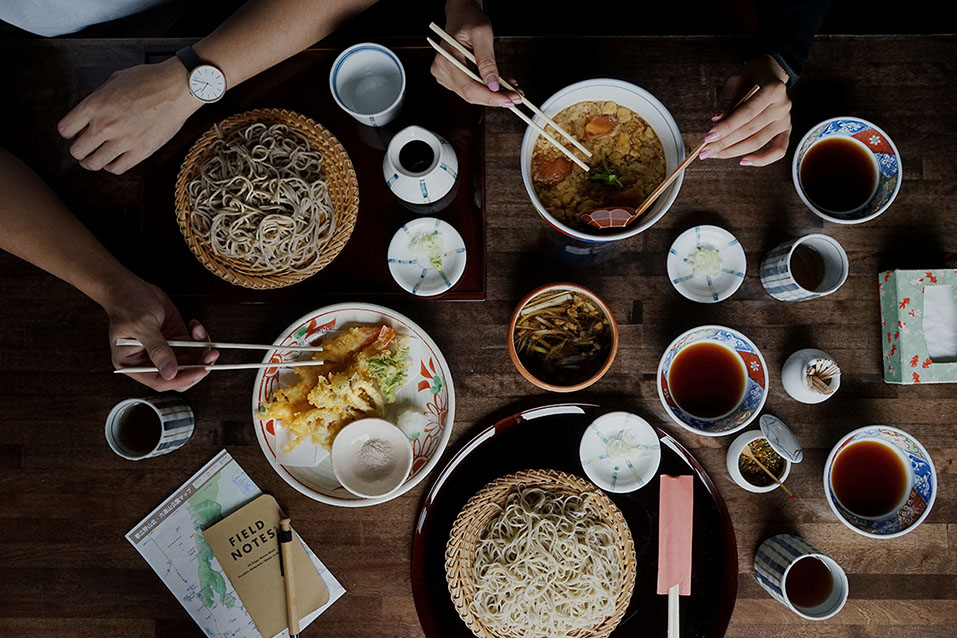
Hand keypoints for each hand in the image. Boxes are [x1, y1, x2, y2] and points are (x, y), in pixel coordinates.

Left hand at [57, 57, 200, 174]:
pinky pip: (117, 168)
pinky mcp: (141, 151)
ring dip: (92, 161)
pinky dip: (111, 166)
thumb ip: (98, 98)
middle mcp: (105, 125)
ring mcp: (123, 140)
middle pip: (77, 151)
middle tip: (85, 147)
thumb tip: (90, 113)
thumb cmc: (149, 80)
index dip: (69, 132)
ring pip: (94, 164)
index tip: (75, 132)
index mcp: (95, 105)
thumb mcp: (114, 80)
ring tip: (97, 157)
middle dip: (79, 149)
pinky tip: (114, 159)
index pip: (65, 129)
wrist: (177, 88)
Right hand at [106, 281, 218, 391]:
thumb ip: (158, 349)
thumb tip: (170, 373)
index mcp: (133, 364)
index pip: (161, 381)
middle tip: (210, 355)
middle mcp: (150, 360)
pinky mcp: (176, 339)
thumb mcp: (142, 326)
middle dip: (197, 366)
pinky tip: (196, 326)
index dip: (182, 379)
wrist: (129, 286)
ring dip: (201, 350)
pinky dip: (200, 338)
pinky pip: (194, 347)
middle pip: (179, 375)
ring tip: (200, 333)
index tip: (199, 371)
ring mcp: (165, 350)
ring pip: (190, 362)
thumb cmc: (127, 304)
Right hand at [432, 0, 520, 106]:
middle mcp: (443, 71)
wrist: (462, 15)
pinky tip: (502, 86)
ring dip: (494, 94)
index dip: (491, 97)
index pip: (469, 88)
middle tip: (516, 97)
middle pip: (472, 95)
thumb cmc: (469, 20)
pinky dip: (489, 89)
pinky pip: (473, 88)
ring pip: (474, 94)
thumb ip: (487, 61)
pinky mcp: (453, 78)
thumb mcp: (482, 35)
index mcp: (446, 60)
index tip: (510, 99)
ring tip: (512, 90)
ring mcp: (446, 76)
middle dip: (496, 98)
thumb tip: (493, 85)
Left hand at [699, 55, 791, 166]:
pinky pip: (778, 151)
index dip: (726, 127)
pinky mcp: (786, 131)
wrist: (771, 74)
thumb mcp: (736, 80)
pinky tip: (744, 161)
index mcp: (773, 89)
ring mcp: (786, 120)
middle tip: (706, 151)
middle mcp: (783, 105)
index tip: (708, 137)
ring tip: (715, 154)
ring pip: (758, 142)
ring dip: (734, 151)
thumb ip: (727, 100)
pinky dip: (762, 160)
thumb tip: (717, 120)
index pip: (746, 113)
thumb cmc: (751, 77)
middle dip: (725, 143)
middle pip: (751, 130)